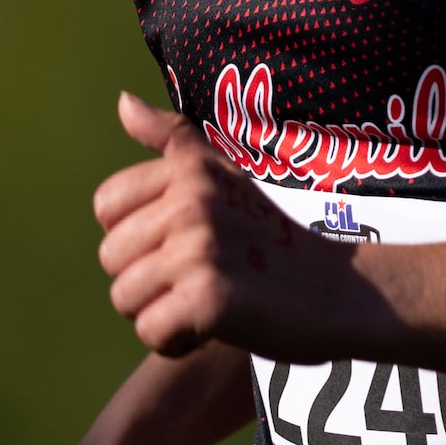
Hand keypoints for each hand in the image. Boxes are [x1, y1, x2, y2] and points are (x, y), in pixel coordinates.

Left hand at [96, 93, 384, 360]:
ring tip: (207, 304)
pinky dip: (176, 342)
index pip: (106, 207)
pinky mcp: (208, 298)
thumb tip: (123, 102)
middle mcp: (191, 202)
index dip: (137, 236)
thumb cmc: (271, 239)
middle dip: (146, 281)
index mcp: (188, 169)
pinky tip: (211, 330)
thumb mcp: (224, 175)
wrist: (338, 291)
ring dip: (160, 314)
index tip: (184, 244)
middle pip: (111, 257)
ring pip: (125, 297)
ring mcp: (200, 249)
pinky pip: (150, 331)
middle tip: (201, 279)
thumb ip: (171, 139)